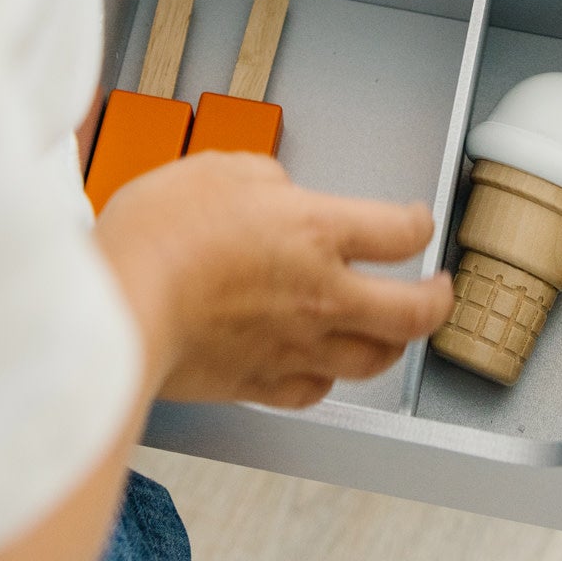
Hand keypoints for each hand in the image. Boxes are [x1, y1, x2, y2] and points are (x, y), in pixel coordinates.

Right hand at [92, 153, 451, 409]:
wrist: (120, 306)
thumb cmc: (161, 233)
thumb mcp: (217, 169)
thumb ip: (263, 179)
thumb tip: (277, 193)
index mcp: (317, 231)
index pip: (400, 232)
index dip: (419, 224)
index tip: (418, 223)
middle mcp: (321, 294)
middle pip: (412, 311)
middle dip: (437, 301)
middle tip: (440, 291)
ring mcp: (294, 345)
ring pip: (372, 360)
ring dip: (392, 345)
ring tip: (394, 335)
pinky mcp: (258, 384)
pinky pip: (315, 392)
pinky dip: (328, 379)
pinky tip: (323, 369)